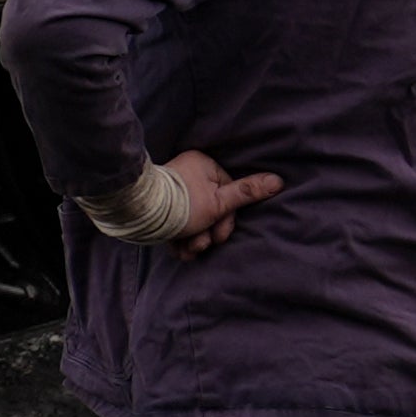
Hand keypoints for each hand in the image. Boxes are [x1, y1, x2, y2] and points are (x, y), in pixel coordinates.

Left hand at [159, 148, 280, 251]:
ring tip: (186, 251)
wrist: (137, 215)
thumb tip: (278, 181)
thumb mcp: (218, 203)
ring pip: (194, 218)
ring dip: (193, 240)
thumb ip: (247, 193)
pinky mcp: (161, 204)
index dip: (226, 221)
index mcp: (202, 164)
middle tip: (199, 247)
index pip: (227, 195)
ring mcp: (173, 189)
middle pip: (210, 209)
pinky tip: (177, 250)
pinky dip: (179, 237)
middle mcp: (187, 172)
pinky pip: (177, 220)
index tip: (218, 238)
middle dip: (206, 234)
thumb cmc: (181, 206)